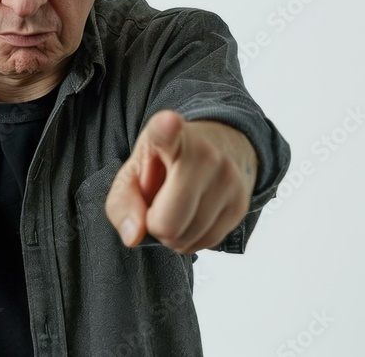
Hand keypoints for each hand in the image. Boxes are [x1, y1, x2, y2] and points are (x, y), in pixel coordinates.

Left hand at [104, 111, 256, 254]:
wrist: (218, 149)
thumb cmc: (166, 162)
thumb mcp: (134, 172)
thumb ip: (122, 203)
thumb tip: (135, 236)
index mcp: (168, 133)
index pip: (166, 131)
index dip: (166, 129)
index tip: (168, 121)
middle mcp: (205, 153)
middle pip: (168, 222)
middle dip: (155, 225)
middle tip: (157, 205)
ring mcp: (228, 178)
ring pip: (187, 238)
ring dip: (175, 235)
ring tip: (177, 206)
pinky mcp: (241, 204)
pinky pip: (206, 243)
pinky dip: (193, 238)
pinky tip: (193, 214)